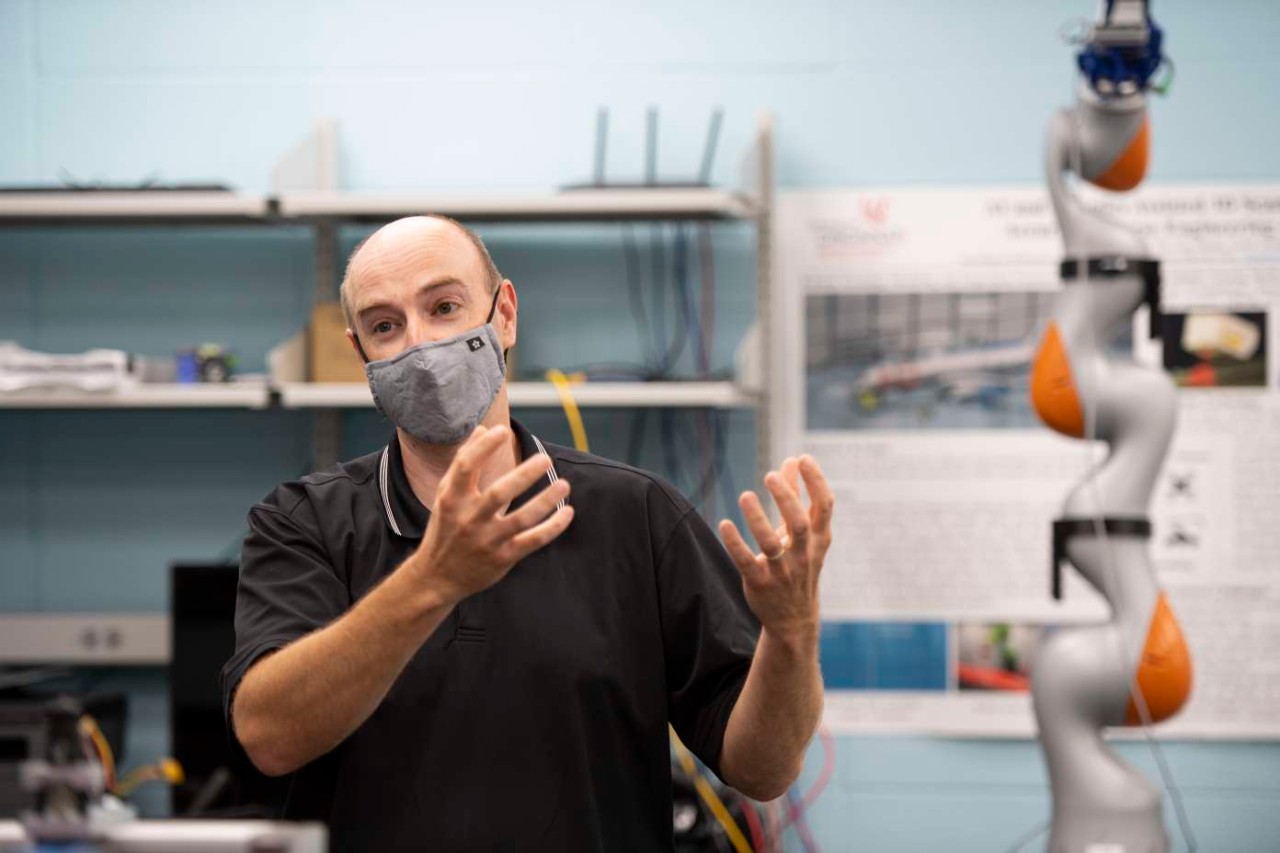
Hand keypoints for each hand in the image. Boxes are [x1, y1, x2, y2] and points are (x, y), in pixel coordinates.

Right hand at [407, 425, 573, 605]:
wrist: (436, 577)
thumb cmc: (445, 528)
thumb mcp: (446, 496)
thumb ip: (463, 462)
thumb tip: (482, 429)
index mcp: (452, 499)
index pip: (466, 467)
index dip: (483, 447)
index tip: (502, 431)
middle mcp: (468, 519)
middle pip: (499, 493)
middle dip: (524, 475)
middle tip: (545, 459)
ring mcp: (487, 540)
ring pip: (521, 519)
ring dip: (545, 501)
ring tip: (564, 485)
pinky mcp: (503, 558)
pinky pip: (533, 541)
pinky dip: (553, 527)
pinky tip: (567, 512)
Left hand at [718, 455, 833, 642]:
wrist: (793, 618)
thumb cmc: (798, 564)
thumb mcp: (802, 534)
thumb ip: (797, 496)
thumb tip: (793, 460)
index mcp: (817, 539)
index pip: (824, 507)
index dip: (817, 482)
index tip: (804, 458)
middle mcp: (803, 554)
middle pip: (798, 523)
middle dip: (786, 498)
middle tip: (770, 475)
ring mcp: (782, 570)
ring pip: (771, 543)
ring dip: (757, 519)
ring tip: (745, 495)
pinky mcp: (760, 583)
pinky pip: (746, 562)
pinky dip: (735, 543)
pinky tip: (724, 523)